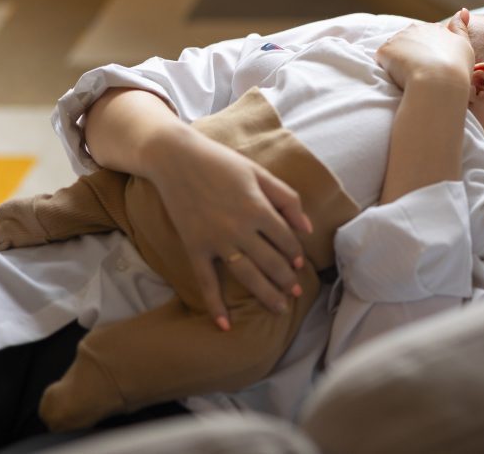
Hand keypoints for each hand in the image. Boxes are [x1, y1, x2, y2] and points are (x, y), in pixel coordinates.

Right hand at [144, 128, 312, 330]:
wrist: (175, 158)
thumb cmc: (221, 162)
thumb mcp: (259, 173)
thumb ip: (286, 198)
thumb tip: (307, 227)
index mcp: (258, 208)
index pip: (286, 240)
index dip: (295, 253)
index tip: (299, 264)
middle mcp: (240, 229)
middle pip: (271, 263)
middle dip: (286, 281)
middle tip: (295, 293)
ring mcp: (216, 241)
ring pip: (247, 276)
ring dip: (266, 295)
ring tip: (278, 308)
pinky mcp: (194, 247)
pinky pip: (206, 282)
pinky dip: (215, 305)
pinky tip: (225, 325)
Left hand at [375, 9, 474, 90]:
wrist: (437, 81)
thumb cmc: (455, 67)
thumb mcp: (464, 46)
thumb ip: (460, 28)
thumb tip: (462, 10)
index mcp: (434, 28)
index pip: (428, 37)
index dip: (429, 53)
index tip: (432, 66)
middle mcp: (415, 28)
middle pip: (409, 41)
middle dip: (411, 54)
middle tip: (420, 72)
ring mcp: (398, 38)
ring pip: (395, 49)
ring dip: (398, 60)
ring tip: (409, 76)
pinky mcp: (385, 50)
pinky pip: (383, 60)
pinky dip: (388, 69)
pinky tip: (398, 78)